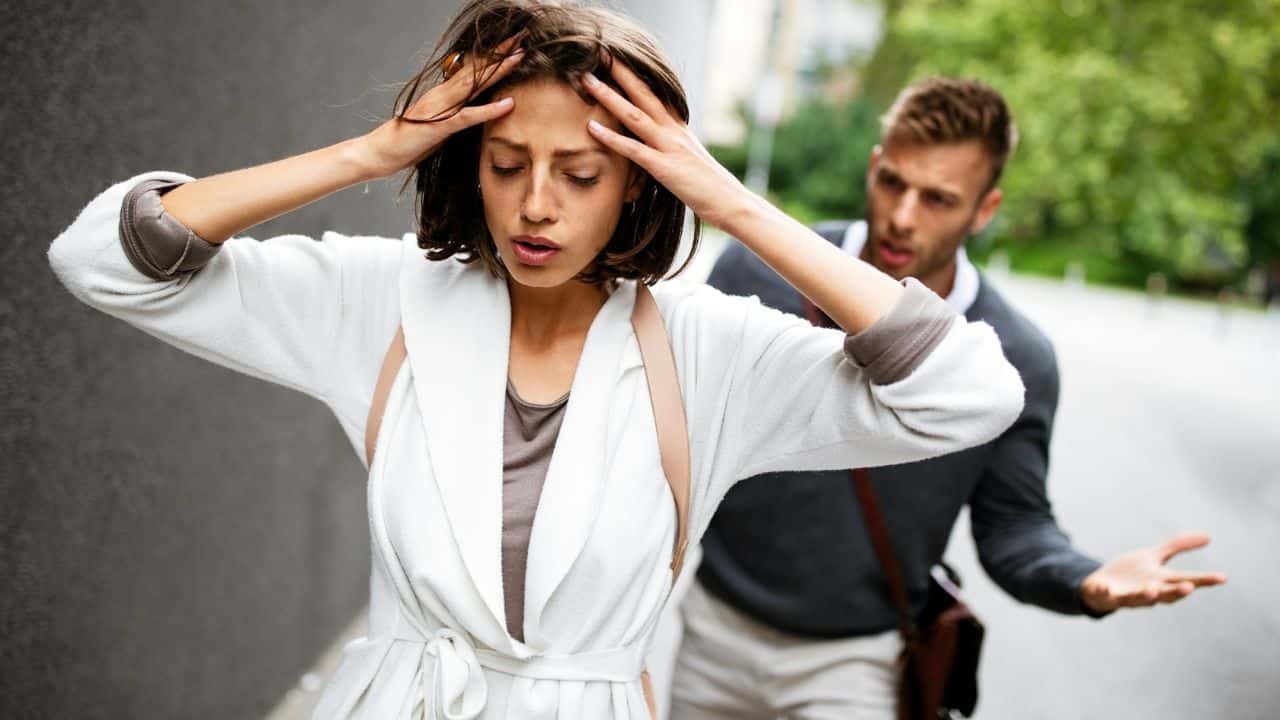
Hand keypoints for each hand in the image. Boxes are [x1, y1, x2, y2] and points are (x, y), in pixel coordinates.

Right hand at [358, 35, 524, 178]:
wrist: (382, 151)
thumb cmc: (409, 140)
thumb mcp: (437, 123)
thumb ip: (454, 113)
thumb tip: (471, 109)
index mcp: (443, 93)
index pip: (472, 70)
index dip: (492, 56)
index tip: (513, 45)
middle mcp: (443, 94)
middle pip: (476, 69)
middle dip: (500, 53)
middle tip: (521, 38)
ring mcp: (442, 108)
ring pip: (474, 84)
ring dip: (498, 71)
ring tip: (519, 58)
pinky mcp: (440, 126)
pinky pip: (468, 116)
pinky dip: (489, 109)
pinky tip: (508, 103)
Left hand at [581, 56, 749, 229]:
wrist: (730, 202)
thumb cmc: (710, 187)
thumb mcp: (690, 160)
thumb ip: (673, 148)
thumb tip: (658, 147)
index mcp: (680, 129)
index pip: (657, 95)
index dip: (637, 77)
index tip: (618, 61)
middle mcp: (674, 131)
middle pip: (645, 95)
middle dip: (621, 73)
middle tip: (602, 55)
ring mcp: (669, 147)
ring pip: (635, 115)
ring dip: (609, 96)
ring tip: (588, 80)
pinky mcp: (664, 167)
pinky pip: (633, 149)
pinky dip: (611, 137)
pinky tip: (592, 127)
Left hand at [1079, 532, 1226, 613]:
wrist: (1099, 587)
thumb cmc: (1131, 574)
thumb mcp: (1154, 556)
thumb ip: (1177, 546)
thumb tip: (1208, 536)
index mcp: (1161, 581)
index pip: (1186, 580)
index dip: (1204, 580)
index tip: (1223, 577)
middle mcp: (1147, 591)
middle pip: (1166, 594)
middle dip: (1176, 592)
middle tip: (1189, 587)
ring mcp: (1126, 595)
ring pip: (1138, 598)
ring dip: (1146, 595)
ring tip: (1152, 589)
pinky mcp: (1105, 594)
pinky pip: (1103, 593)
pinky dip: (1104, 590)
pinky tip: (1104, 586)